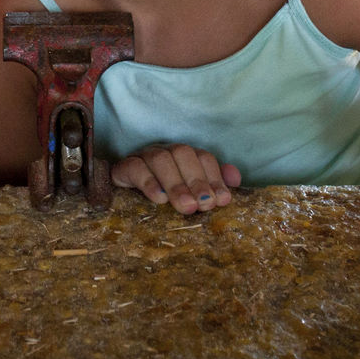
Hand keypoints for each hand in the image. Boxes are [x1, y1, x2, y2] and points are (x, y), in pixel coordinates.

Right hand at [111, 143, 241, 214]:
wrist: (124, 200)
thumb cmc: (164, 197)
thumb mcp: (191, 194)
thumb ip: (214, 184)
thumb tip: (236, 179)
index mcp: (184, 157)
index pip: (203, 157)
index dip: (215, 177)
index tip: (222, 200)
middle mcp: (165, 152)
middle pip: (183, 154)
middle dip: (197, 180)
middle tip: (205, 205)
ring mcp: (143, 157)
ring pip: (160, 159)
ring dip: (176, 183)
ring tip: (186, 206)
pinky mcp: (123, 168)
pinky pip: (135, 168)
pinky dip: (149, 182)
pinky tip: (159, 199)